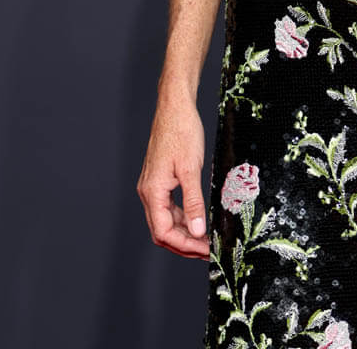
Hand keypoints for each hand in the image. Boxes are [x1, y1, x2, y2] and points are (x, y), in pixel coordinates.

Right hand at [137, 92, 209, 259]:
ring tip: (206, 238)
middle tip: (207, 250)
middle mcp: (149, 191)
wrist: (175, 107)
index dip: (185, 245)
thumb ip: (194, 202)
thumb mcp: (191, 169)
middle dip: (185, 243)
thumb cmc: (181, 131)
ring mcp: (154, 186)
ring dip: (185, 232)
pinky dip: (184, 216)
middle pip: (163, 231)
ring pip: (166, 220)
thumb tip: (198, 230)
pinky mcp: (161, 180)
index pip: (164, 232)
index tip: (204, 251)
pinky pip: (170, 207)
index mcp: (152, 191)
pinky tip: (199, 218)